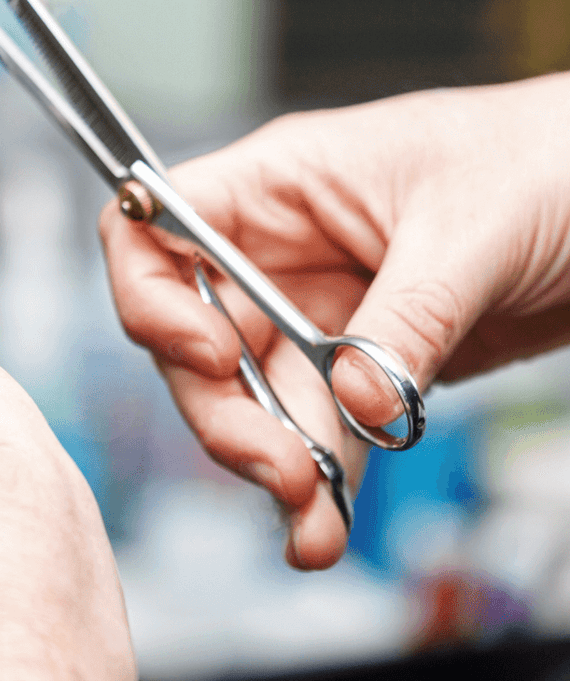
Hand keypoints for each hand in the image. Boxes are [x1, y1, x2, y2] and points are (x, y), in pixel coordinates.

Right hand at [99, 72, 569, 568]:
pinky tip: (328, 521)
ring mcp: (315, 312)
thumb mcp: (473, 229)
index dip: (150, 294)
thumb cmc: (547, 156)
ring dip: (275, 465)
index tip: (205, 353)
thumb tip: (355, 400)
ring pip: (254, 401)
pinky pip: (321, 429)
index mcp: (279, 185)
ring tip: (313, 523)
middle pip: (193, 339)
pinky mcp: (361, 365)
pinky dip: (324, 479)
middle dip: (225, 412)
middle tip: (277, 469)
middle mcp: (278, 252)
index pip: (154, 229)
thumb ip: (404, 318)